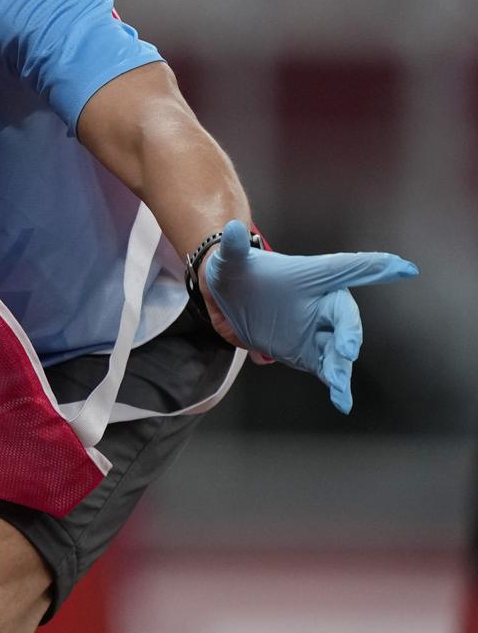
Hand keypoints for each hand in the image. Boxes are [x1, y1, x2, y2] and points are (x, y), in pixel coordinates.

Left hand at [200, 221, 416, 413]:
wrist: (227, 298)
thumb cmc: (237, 273)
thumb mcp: (230, 260)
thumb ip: (233, 248)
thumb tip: (231, 230)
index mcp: (315, 276)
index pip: (348, 269)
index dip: (376, 268)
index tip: (404, 268)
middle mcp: (323, 303)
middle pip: (346, 317)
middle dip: (349, 332)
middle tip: (347, 346)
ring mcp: (318, 330)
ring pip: (338, 348)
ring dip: (340, 364)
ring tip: (339, 382)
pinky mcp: (307, 353)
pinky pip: (327, 369)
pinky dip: (335, 384)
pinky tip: (342, 402)